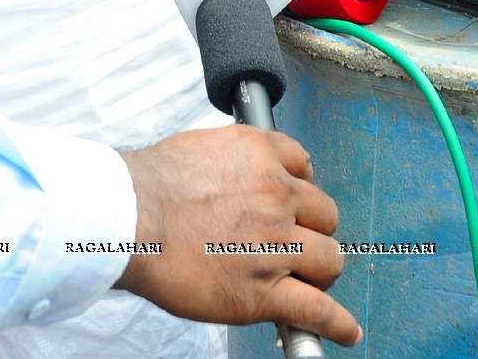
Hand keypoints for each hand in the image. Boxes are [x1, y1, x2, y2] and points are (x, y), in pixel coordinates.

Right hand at [117, 125, 359, 346]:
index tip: (295, 201)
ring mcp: (275, 244)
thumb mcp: (200, 148)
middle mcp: (276, 194)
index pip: (303, 164)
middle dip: (312, 228)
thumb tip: (231, 178)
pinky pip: (318, 310)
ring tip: (309, 280)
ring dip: (320, 269)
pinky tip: (347, 330)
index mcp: (260, 155)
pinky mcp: (264, 292)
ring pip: (329, 259)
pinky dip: (337, 324)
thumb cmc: (151, 184)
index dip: (299, 187)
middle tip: (295, 242)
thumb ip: (230, 163)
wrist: (131, 216)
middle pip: (324, 213)